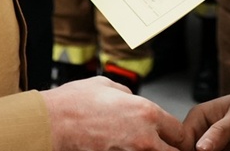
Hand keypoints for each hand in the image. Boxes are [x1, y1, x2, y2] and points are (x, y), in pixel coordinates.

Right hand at [43, 77, 193, 150]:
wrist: (50, 125)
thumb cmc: (73, 104)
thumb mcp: (107, 86)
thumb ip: (128, 94)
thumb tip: (133, 99)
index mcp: (147, 113)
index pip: (179, 133)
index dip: (176, 135)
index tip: (172, 137)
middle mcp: (144, 139)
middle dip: (169, 150)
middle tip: (162, 146)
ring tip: (137, 146)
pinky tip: (119, 149)